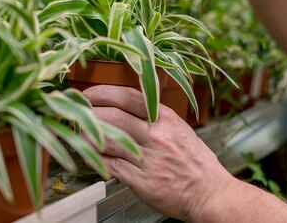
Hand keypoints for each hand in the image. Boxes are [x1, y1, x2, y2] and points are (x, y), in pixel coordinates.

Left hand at [83, 85, 234, 221]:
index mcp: (166, 119)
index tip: (89, 94)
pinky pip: (111, 166)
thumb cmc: (194, 161)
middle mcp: (157, 136)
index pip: (129, 97)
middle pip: (114, 116)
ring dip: (88, 135)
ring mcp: (149, 159)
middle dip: (90, 112)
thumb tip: (123, 105)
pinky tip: (87, 154)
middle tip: (77, 112)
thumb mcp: (178, 128)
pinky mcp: (142, 181)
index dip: (104, 92)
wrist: (209, 193)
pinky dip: (95, 158)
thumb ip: (153, 117)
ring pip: (109, 141)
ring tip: (79, 132)